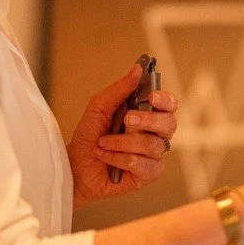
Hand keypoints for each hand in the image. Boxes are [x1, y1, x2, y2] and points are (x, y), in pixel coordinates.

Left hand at [68, 63, 177, 210]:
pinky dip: (121, 159)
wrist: (74, 166)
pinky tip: (108, 158)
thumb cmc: (88, 136)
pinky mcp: (148, 174)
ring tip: (104, 143)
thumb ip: (119, 89)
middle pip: (169, 124)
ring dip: (123, 142)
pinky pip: (145, 165)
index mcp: (148, 115)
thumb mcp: (99, 107)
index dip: (165, 100)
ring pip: (153, 145)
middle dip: (148, 120)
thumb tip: (137, 69)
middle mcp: (155, 134)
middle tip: (127, 119)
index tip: (151, 97)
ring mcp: (153, 155)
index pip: (169, 105)